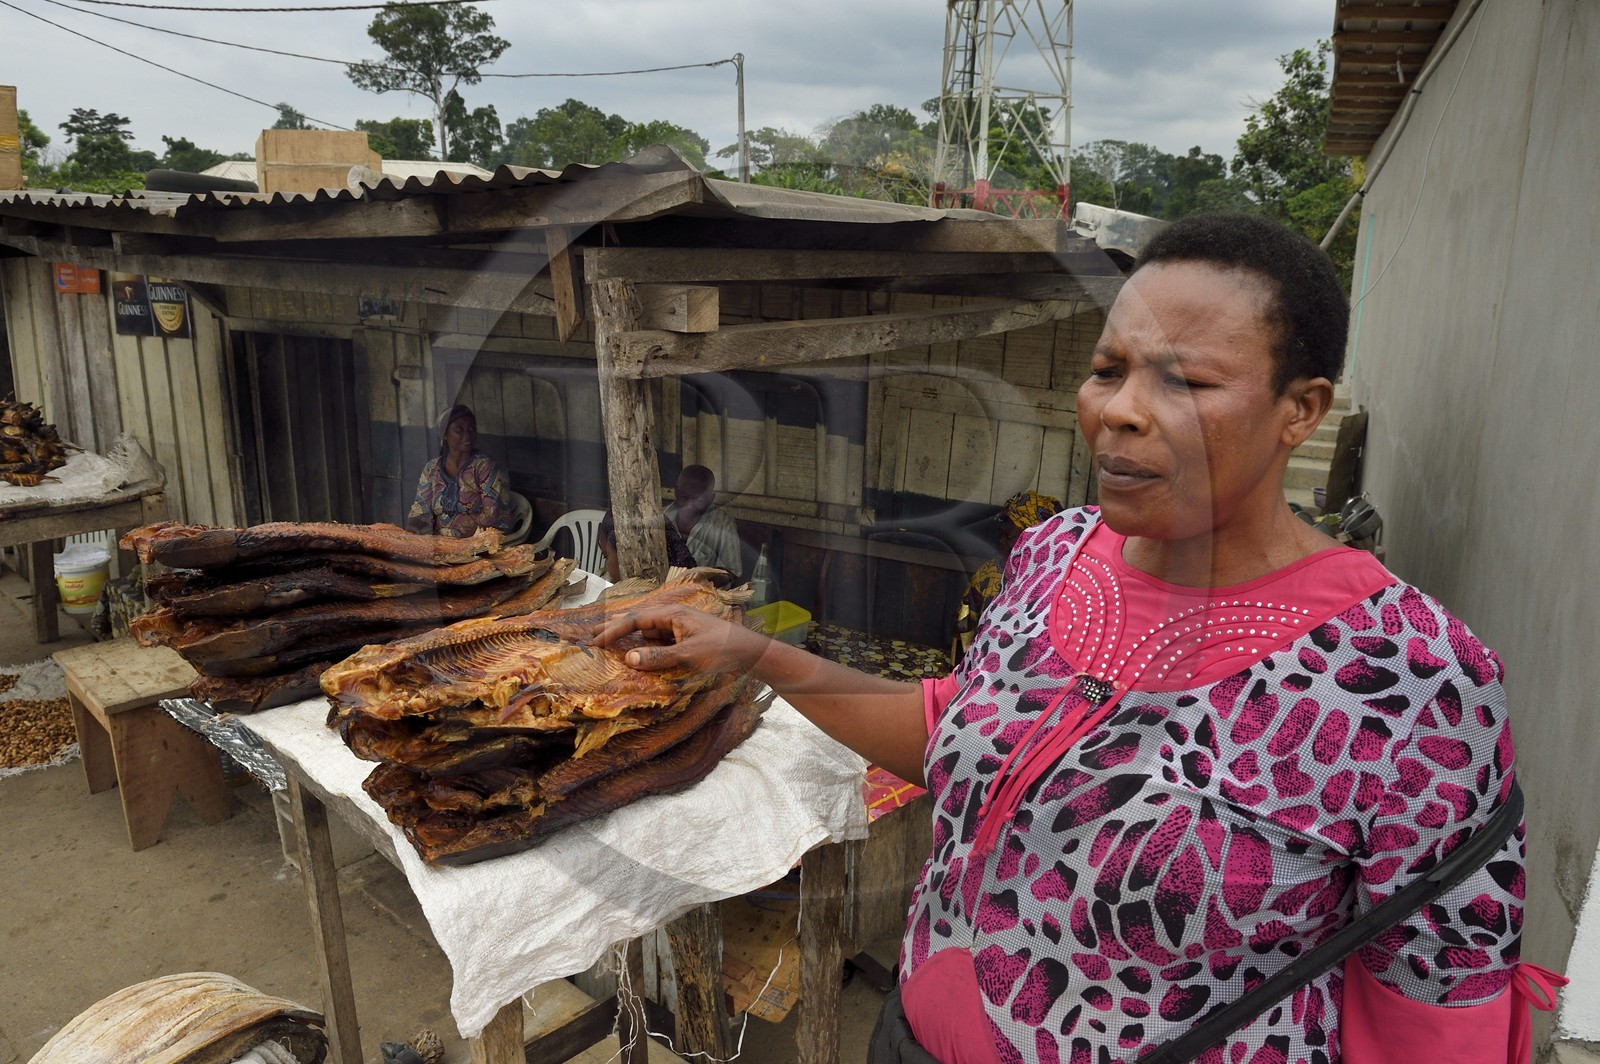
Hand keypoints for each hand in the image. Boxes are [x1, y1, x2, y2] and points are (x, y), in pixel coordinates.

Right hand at [593, 603, 767, 673]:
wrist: (750, 653)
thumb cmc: (722, 650)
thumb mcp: (689, 656)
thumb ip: (659, 657)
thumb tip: (629, 658)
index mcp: (673, 614)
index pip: (636, 619)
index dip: (614, 630)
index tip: (597, 641)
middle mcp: (674, 618)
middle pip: (639, 622)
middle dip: (616, 629)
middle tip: (593, 636)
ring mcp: (680, 629)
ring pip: (649, 634)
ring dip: (632, 641)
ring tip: (610, 647)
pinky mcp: (686, 640)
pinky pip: (660, 643)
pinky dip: (647, 649)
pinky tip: (638, 657)